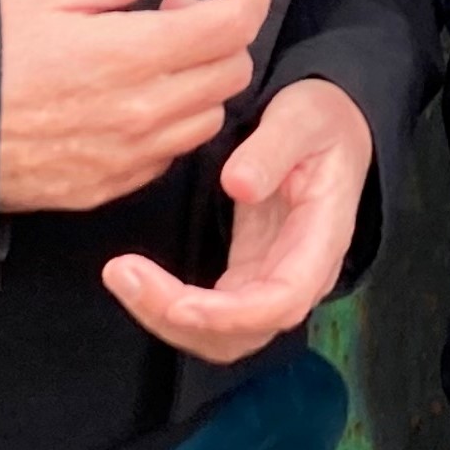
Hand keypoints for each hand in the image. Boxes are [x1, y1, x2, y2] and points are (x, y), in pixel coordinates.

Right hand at [0, 0, 268, 213]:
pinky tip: (134, 98)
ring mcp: (129, 156)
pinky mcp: (111, 186)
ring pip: (209, 117)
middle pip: (231, 72)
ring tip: (151, 56)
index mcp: (131, 54)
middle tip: (173, 13)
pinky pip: (171, 154)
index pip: (231, 27)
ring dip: (200, 81)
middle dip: (221, 35)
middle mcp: (142, 111)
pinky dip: (172, 121)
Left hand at [102, 76, 372, 362]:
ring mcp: (271, 278)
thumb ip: (273, 147)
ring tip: (121, 276)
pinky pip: (209, 311)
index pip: (282, 301)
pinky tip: (137, 278)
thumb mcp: (303, 117)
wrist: (329, 128)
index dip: (230, 314)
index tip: (178, 303)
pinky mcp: (247, 273)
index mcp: (322, 238)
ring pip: (222, 332)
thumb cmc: (321, 122)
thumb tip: (237, 183)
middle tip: (124, 276)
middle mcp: (299, 273)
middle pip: (244, 331)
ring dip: (167, 318)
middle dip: (181, 319)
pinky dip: (169, 305)